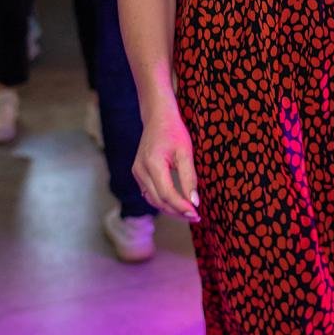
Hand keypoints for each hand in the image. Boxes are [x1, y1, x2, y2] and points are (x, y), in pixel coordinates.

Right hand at [133, 100, 199, 221]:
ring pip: (153, 199)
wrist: (158, 117)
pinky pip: (150, 193)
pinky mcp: (138, 173)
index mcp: (152, 164)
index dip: (181, 207)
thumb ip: (189, 178)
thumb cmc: (174, 131)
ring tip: (188, 213)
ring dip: (170, 209)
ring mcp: (137, 172)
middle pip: (159, 200)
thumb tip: (194, 202)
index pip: (167, 194)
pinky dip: (163, 201)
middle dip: (177, 211)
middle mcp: (141, 170)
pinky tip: (176, 203)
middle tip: (195, 216)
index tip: (196, 213)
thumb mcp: (186, 152)